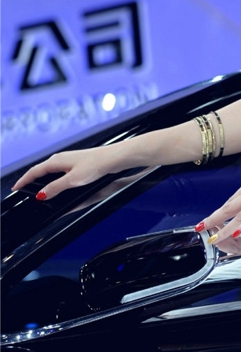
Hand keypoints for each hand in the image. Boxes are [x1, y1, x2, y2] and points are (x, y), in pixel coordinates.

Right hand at [11, 141, 138, 199]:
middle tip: (22, 190)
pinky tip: (56, 184)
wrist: (114, 157)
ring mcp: (69, 160)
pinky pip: (59, 171)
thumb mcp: (73, 180)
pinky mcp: (77, 163)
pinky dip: (53, 178)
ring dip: (42, 179)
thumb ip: (55, 187)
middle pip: (40, 170)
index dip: (23, 181)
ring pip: (50, 170)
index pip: (34, 172)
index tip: (15, 189)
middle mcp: (61, 158)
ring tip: (35, 189)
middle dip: (30, 180)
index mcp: (56, 161)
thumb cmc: (96, 164)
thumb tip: (41, 195)